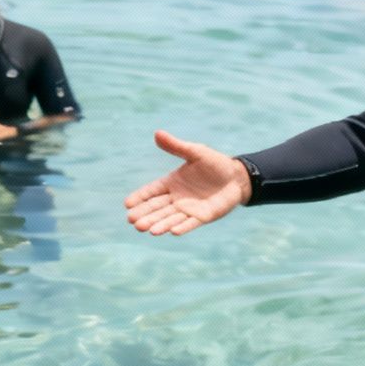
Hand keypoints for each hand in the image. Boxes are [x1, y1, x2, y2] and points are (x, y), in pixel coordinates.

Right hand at [124, 129, 250, 234]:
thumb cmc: (215, 163)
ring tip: (147, 229)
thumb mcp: (195, 152)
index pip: (152, 191)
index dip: (140, 197)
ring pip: (170, 218)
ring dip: (159, 224)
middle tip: (132, 221)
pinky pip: (190, 223)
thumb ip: (176, 146)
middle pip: (157, 208)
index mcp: (172, 183)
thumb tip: (157, 133)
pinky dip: (182, 227)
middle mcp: (177, 198)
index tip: (127, 204)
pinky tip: (172, 232)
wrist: (237, 177)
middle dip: (145, 214)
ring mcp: (188, 209)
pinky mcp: (202, 217)